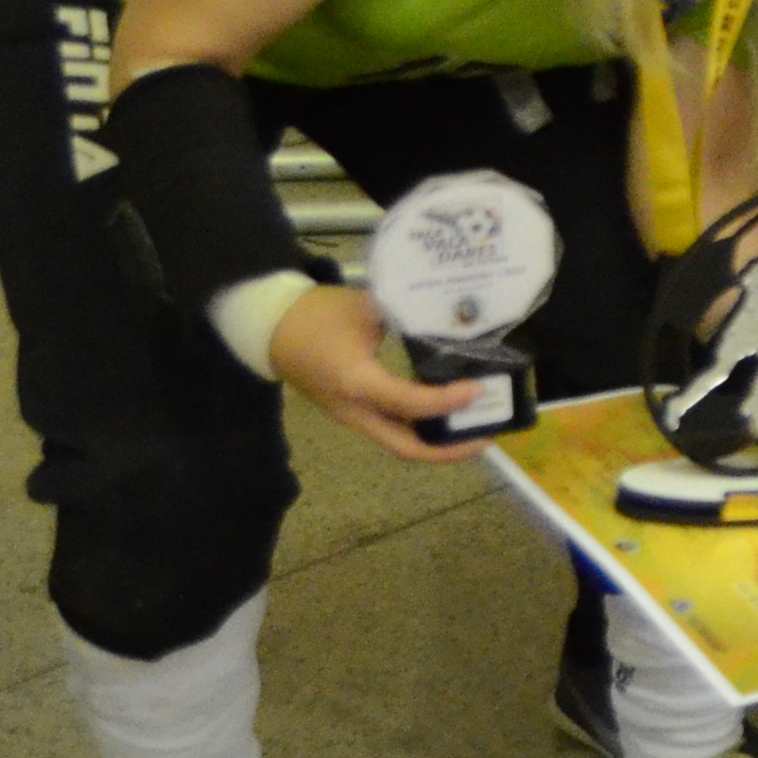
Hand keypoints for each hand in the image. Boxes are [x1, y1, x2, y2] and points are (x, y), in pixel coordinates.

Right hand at [264, 283, 482, 463]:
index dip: (446, 401)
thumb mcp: (365, 307)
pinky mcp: (352, 412)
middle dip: (449, 450)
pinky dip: (420, 428)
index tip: (477, 389)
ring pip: (398, 442)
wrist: (271, 326)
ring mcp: (351, 417)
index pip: (409, 404)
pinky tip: (445, 412)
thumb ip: (407, 315)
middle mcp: (355, 411)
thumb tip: (451, 319)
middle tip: (486, 435)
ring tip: (473, 426)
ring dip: (436, 442)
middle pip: (406, 447)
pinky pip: (390, 429)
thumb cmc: (317, 315)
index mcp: (356, 383)